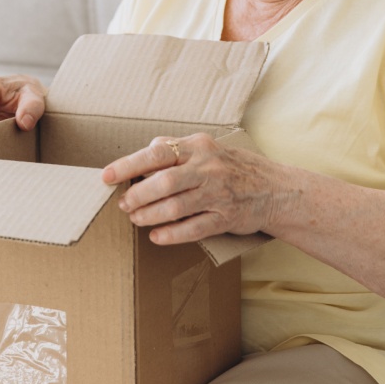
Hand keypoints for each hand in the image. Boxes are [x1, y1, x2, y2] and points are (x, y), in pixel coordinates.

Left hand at [101, 133, 299, 244]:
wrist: (277, 189)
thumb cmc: (234, 167)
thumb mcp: (208, 148)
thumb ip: (176, 149)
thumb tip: (144, 154)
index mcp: (199, 147)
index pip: (157, 153)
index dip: (129, 165)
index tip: (107, 176)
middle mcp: (208, 168)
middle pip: (164, 182)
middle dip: (137, 196)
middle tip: (123, 204)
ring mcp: (218, 194)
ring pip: (176, 207)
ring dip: (150, 216)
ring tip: (136, 219)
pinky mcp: (225, 218)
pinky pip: (193, 229)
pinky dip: (171, 234)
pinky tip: (156, 236)